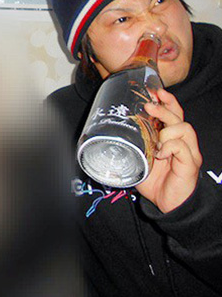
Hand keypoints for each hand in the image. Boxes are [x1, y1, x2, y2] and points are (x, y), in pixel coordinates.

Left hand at [137, 88, 202, 212]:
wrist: (169, 205)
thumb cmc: (155, 182)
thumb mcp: (138, 160)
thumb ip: (130, 147)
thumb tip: (107, 138)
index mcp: (171, 138)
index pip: (174, 113)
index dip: (167, 101)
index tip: (154, 91)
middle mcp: (182, 142)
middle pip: (178, 117)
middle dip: (164, 108)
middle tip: (148, 106)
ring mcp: (188, 152)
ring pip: (184, 128)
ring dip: (167, 129)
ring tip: (156, 140)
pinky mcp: (190, 164)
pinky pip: (182, 147)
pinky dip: (170, 146)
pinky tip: (160, 153)